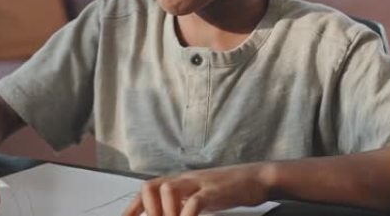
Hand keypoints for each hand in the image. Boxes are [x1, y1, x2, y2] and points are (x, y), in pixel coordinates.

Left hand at [122, 163, 272, 215]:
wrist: (256, 178)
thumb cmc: (228, 189)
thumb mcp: (199, 197)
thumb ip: (181, 204)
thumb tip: (166, 213)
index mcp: (179, 181)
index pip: (147, 190)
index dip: (133, 208)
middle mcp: (184, 179)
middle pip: (150, 186)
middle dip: (148, 210)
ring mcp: (198, 183)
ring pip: (167, 191)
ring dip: (165, 213)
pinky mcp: (214, 191)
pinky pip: (194, 202)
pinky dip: (187, 215)